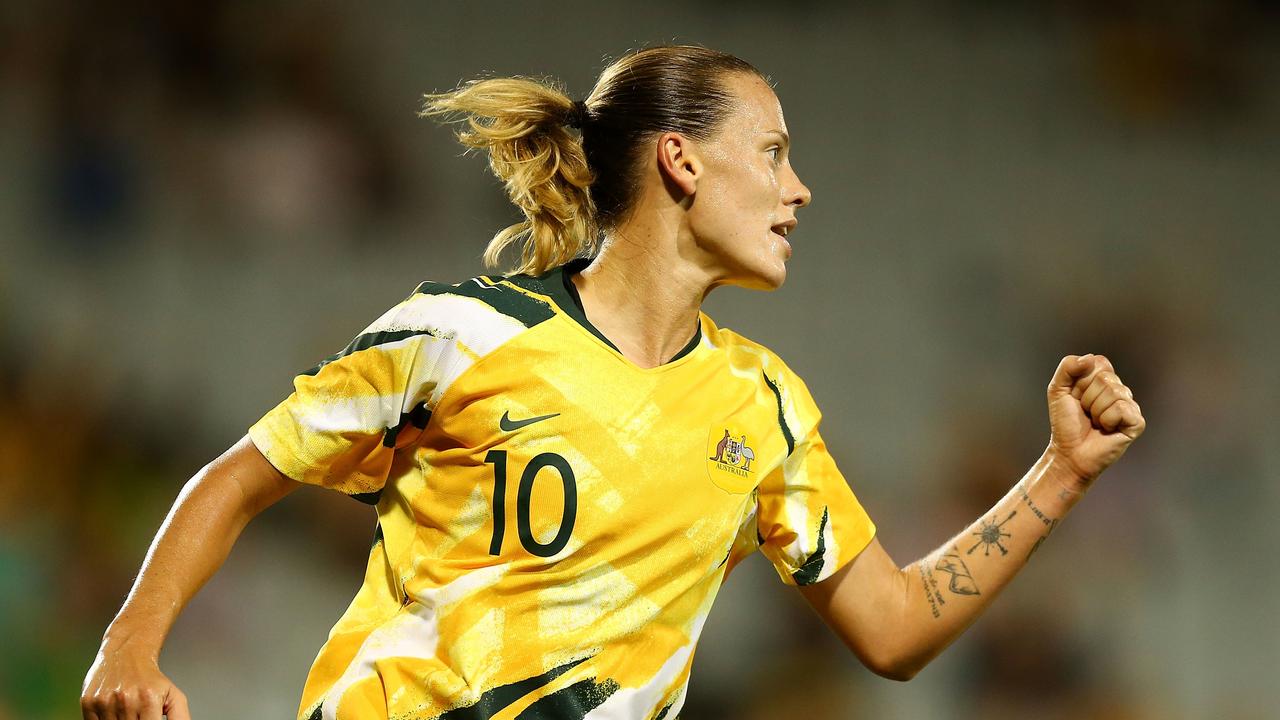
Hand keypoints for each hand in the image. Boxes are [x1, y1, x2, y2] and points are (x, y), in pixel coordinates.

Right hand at [81, 641, 190, 719]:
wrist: (126, 653)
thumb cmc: (150, 678)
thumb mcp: (173, 695)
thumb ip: (179, 717)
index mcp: (149, 700)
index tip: (148, 719)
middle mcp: (126, 700)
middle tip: (136, 714)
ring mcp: (105, 702)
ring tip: (127, 711)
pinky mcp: (88, 702)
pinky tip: (112, 713)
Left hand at [1046, 354, 1145, 488]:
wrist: (1069, 452)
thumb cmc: (1065, 423)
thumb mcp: (1057, 389)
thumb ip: (1067, 367)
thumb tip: (1089, 358)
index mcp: (1104, 379)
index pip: (1099, 362)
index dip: (1081, 380)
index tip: (1076, 396)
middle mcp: (1120, 390)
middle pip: (1105, 378)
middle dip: (1087, 397)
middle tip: (1085, 412)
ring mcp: (1130, 406)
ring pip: (1114, 392)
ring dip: (1095, 410)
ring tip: (1094, 422)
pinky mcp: (1136, 422)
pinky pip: (1122, 409)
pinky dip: (1107, 420)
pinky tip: (1106, 429)